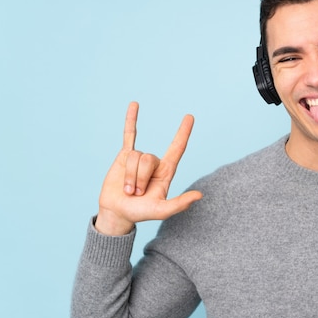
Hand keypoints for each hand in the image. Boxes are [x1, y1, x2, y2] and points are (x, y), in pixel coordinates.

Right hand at [95, 102, 202, 235]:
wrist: (117, 212)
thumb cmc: (141, 212)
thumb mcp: (162, 211)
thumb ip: (179, 204)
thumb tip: (199, 195)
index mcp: (167, 171)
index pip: (177, 148)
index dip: (183, 132)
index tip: (190, 117)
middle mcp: (155, 162)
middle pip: (148, 159)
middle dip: (139, 178)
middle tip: (137, 194)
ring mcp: (140, 158)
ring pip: (134, 157)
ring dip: (129, 177)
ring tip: (129, 190)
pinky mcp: (125, 155)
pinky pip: (129, 134)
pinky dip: (131, 119)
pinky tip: (134, 105)